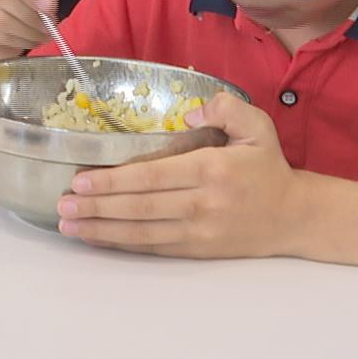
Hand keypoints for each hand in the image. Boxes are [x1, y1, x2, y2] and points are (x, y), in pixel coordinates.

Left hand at [57, 92, 304, 258]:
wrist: (295, 216)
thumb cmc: (268, 167)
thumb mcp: (257, 126)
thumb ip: (224, 108)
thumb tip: (188, 113)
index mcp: (212, 169)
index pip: (153, 176)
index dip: (114, 181)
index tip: (81, 179)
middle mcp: (203, 203)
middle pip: (141, 207)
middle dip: (97, 206)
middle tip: (63, 203)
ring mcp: (200, 231)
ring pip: (142, 232)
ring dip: (101, 229)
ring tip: (69, 224)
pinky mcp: (198, 250)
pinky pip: (153, 248)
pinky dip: (122, 244)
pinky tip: (97, 238)